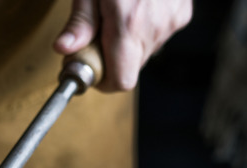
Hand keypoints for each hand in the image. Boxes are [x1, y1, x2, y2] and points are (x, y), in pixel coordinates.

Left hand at [54, 0, 191, 90]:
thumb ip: (80, 21)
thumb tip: (64, 49)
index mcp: (129, 23)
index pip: (121, 81)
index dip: (102, 80)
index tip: (87, 66)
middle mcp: (155, 26)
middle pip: (130, 69)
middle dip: (109, 59)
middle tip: (94, 35)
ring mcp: (172, 20)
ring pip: (144, 53)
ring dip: (126, 44)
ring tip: (114, 14)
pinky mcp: (182, 13)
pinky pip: (158, 35)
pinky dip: (143, 30)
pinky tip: (134, 7)